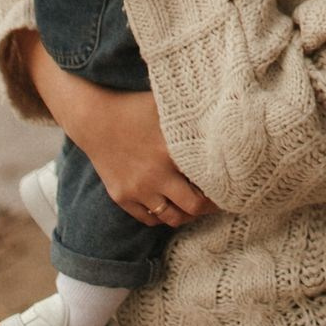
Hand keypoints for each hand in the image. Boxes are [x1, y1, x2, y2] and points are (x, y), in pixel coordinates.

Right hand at [17, 32, 215, 225]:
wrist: (94, 119)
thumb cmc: (135, 107)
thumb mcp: (166, 107)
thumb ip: (193, 113)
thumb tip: (223, 110)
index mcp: (171, 152)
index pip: (207, 183)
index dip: (222, 188)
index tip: (232, 186)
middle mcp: (156, 176)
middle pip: (193, 208)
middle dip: (209, 207)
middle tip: (218, 202)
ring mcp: (138, 189)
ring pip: (171, 218)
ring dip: (186, 215)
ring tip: (194, 206)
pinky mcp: (122, 197)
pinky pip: (148, 219)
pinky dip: (162, 216)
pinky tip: (170, 205)